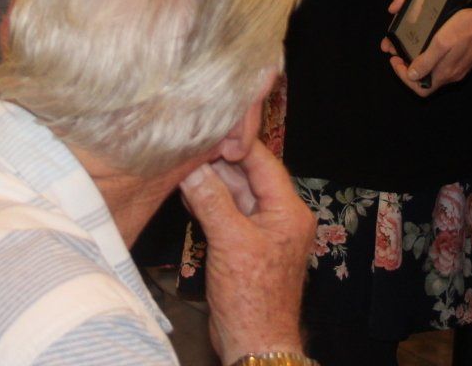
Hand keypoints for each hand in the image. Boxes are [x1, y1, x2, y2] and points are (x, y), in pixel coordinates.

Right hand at [180, 137, 310, 363]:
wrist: (255, 342)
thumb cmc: (252, 298)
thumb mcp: (229, 242)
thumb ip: (212, 201)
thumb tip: (193, 169)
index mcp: (288, 211)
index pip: (263, 162)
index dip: (237, 143)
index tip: (210, 127)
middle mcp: (280, 217)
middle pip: (248, 177)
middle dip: (219, 162)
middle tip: (189, 144)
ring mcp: (263, 232)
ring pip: (236, 195)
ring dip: (211, 182)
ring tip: (182, 164)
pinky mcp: (246, 246)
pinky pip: (229, 214)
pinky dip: (210, 203)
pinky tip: (188, 192)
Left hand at [385, 5, 471, 95]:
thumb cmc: (465, 29)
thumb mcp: (442, 42)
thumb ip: (427, 61)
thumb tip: (411, 75)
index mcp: (445, 74)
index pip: (419, 89)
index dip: (403, 77)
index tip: (395, 59)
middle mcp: (451, 76)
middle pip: (424, 83)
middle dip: (407, 70)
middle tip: (398, 53)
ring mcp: (458, 69)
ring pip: (432, 74)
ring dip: (417, 64)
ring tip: (408, 49)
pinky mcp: (463, 61)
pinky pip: (441, 67)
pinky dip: (428, 60)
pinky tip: (425, 48)